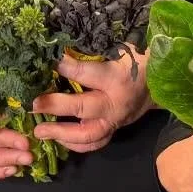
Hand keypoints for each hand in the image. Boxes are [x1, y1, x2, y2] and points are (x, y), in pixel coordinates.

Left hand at [33, 48, 151, 152]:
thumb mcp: (119, 49)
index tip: (48, 62)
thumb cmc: (135, 61)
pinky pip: (95, 144)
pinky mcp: (114, 131)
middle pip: (84, 108)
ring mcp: (115, 121)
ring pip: (88, 134)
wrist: (159, 83)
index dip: (66, 66)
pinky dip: (75, 145)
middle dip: (57, 106)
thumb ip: (91, 51)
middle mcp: (116, 103)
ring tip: (40, 131)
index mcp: (117, 77)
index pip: (88, 73)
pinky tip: (58, 140)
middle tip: (34, 104)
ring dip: (61, 134)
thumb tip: (60, 47)